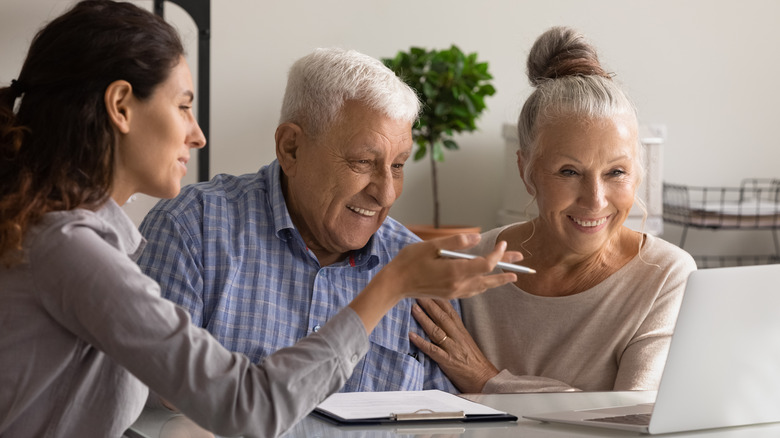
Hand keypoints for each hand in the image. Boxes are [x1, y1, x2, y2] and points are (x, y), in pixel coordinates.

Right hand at [349, 233, 521, 332]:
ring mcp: (455, 292)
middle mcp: (458, 285)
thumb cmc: (409, 262)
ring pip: (483, 287)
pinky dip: (484, 285)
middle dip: (506, 268)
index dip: (497, 254)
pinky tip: (488, 282)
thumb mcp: (430, 246)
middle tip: (522, 262)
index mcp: (455, 272)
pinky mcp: (451, 295)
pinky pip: (474, 291)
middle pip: (489, 278)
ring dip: (498, 280)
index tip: (502, 243)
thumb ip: (456, 242)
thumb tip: (477, 238)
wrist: (395, 284)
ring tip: (512, 275)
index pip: (486, 264)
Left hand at [410, 298, 498, 392]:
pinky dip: (422, 342)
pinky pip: (433, 350)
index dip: (439, 298)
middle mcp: (457, 336)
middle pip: (441, 316)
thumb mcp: (467, 340)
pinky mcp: (447, 361)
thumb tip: (443, 317)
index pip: (450, 311)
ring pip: (436, 330)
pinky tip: (412, 335)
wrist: (485, 379)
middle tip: (418, 291)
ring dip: (424, 318)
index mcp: (461, 331)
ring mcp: (452, 348)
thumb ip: (455, 329)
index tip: (430, 287)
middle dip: (429, 303)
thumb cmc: (475, 361)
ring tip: (413, 308)